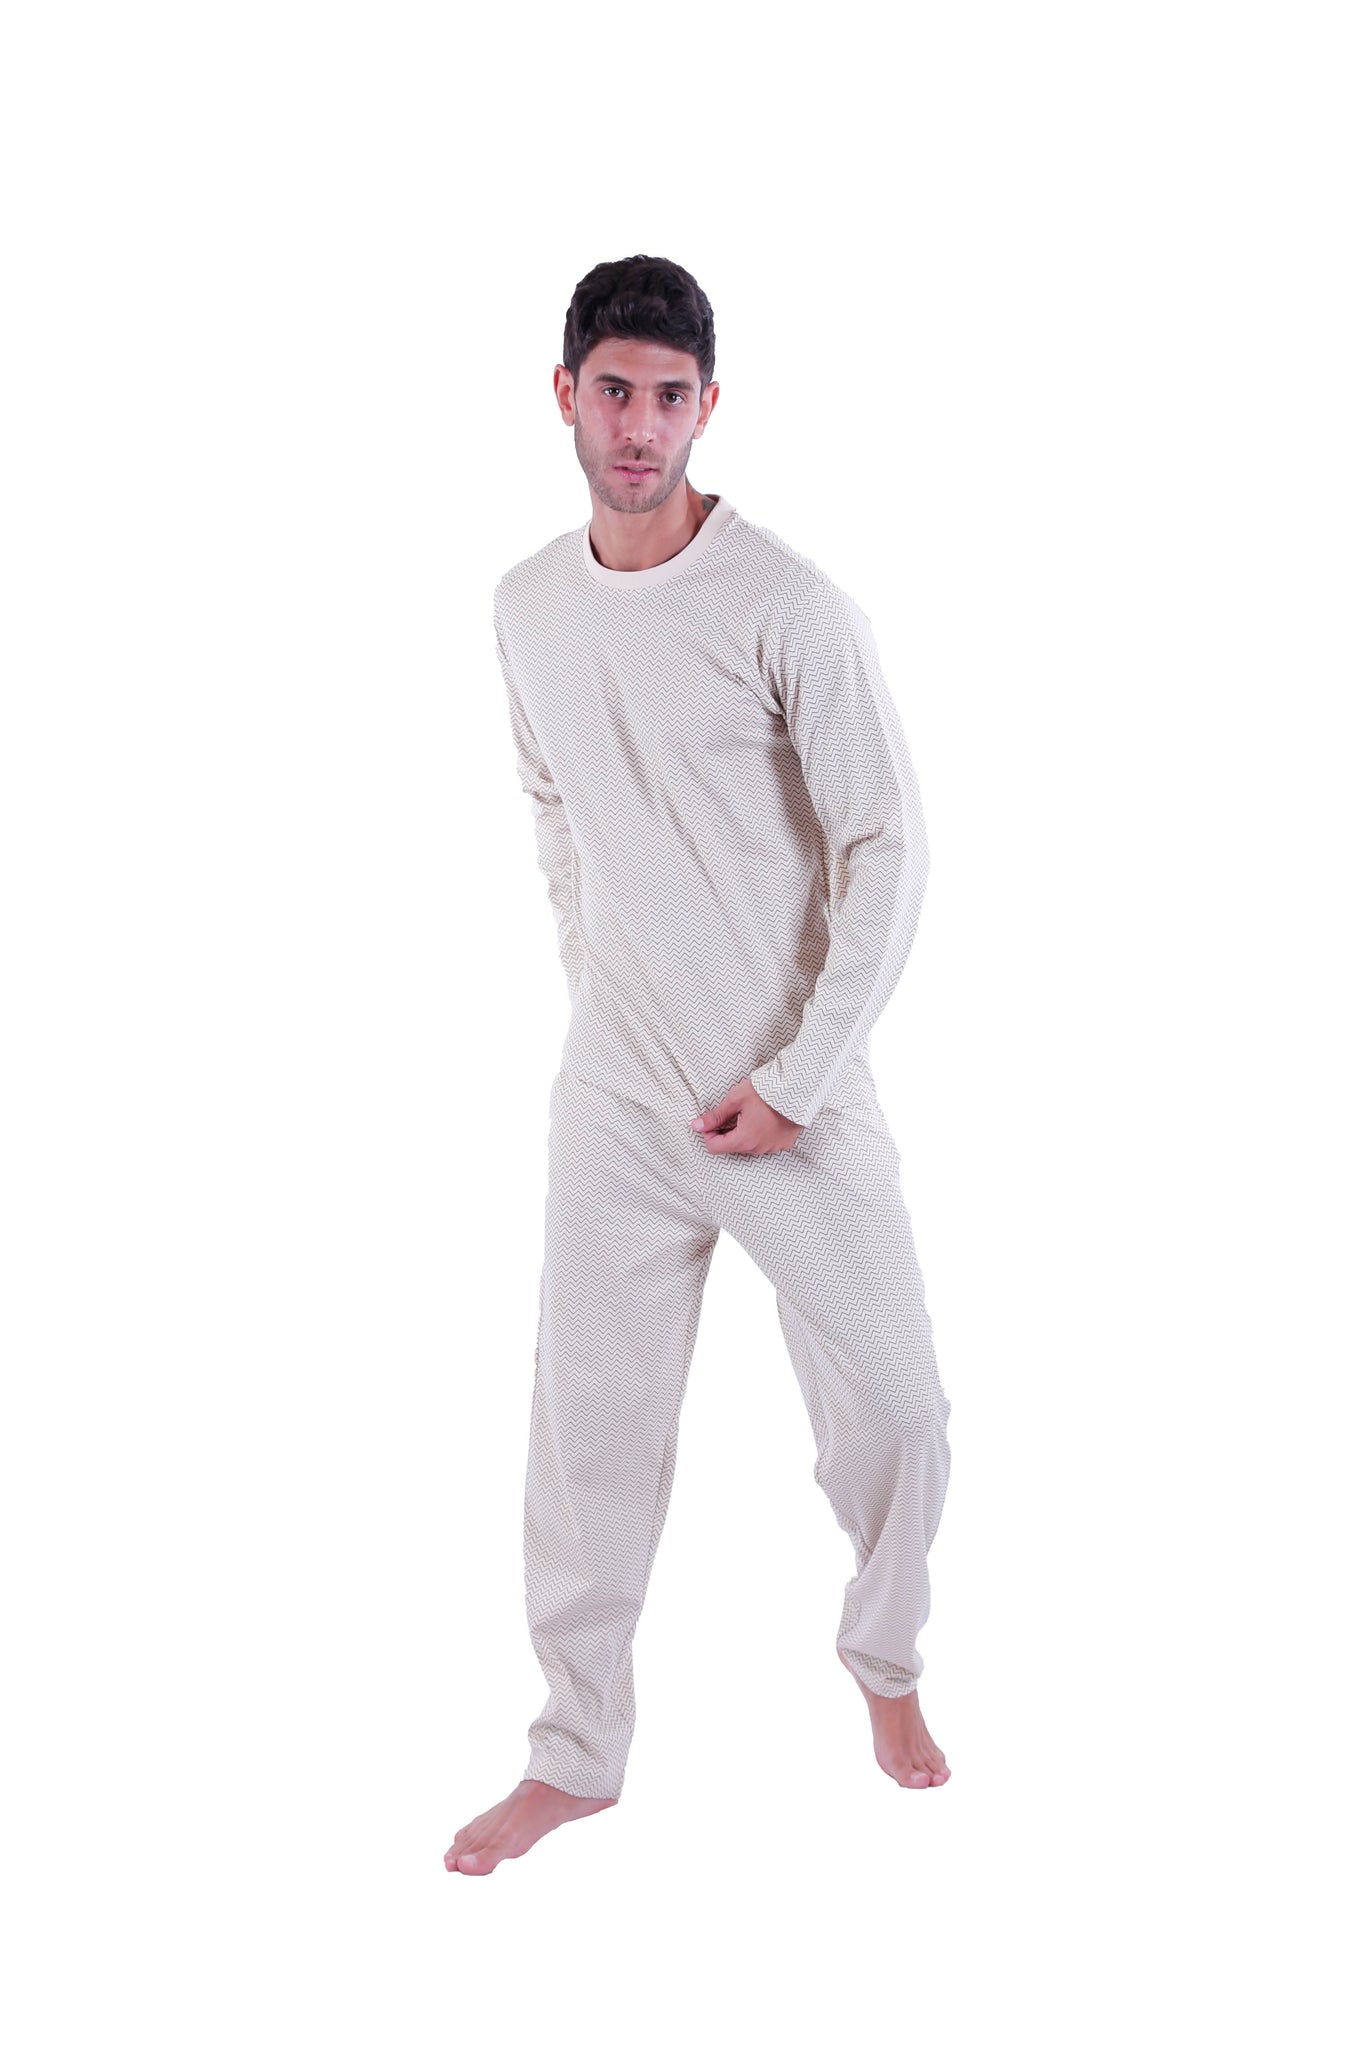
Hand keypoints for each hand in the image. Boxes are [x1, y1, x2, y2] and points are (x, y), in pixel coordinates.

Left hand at [689, 1075, 803, 1154]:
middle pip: (733, 1146)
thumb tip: (696, 1126)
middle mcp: (759, 1148)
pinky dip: (761, 1133)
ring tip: (752, 1112)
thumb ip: (715, 1116)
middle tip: (733, 1112)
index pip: (714, 1147)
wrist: (798, 1087)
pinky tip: (765, 1118)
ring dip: (745, 1133)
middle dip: (727, 1131)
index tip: (712, 1120)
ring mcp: (773, 1147)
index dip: (708, 1133)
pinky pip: (766, 1143)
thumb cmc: (766, 1091)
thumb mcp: (735, 1100)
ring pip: (750, 1145)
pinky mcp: (785, 1143)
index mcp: (744, 1139)